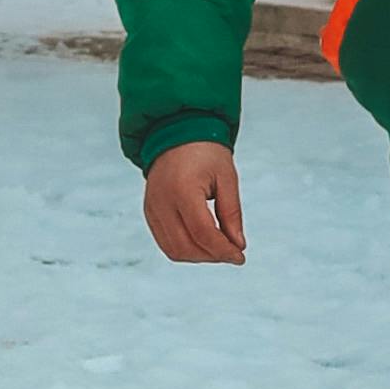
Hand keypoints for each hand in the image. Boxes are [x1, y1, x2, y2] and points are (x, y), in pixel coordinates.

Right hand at [142, 144, 245, 264]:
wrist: (177, 131)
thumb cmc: (206, 151)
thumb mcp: (226, 176)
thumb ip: (232, 212)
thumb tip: (238, 245)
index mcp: (183, 190)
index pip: (203, 233)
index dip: (223, 250)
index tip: (240, 257)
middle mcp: (162, 203)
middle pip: (186, 247)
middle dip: (211, 256)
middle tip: (232, 253)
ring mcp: (152, 209)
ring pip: (173, 249)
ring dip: (198, 256)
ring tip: (219, 249)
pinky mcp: (149, 212)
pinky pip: (165, 241)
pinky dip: (184, 248)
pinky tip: (203, 243)